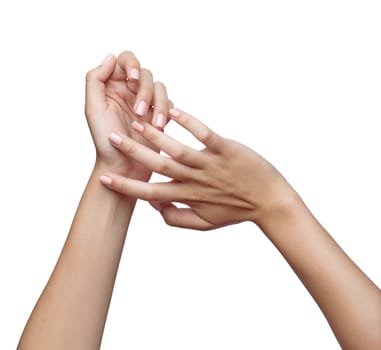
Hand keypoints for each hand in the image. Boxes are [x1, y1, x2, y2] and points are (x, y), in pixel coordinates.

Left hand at [85, 51, 170, 180]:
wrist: (123, 167)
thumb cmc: (106, 142)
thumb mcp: (93, 109)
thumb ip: (96, 80)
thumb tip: (111, 57)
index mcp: (112, 87)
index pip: (125, 60)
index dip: (131, 64)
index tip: (132, 79)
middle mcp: (129, 92)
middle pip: (146, 74)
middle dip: (145, 91)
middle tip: (138, 112)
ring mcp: (145, 104)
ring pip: (160, 88)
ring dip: (158, 104)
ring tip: (153, 125)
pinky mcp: (158, 116)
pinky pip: (169, 104)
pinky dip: (166, 113)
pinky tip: (159, 127)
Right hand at [99, 109, 298, 228]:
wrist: (271, 202)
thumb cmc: (236, 211)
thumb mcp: (204, 224)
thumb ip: (175, 218)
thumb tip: (153, 206)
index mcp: (188, 196)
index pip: (150, 193)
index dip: (126, 188)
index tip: (104, 179)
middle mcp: (196, 180)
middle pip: (159, 166)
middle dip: (133, 153)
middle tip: (112, 138)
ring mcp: (211, 163)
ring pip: (178, 149)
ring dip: (156, 136)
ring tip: (136, 122)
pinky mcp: (227, 149)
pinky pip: (205, 134)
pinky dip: (189, 122)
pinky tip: (174, 112)